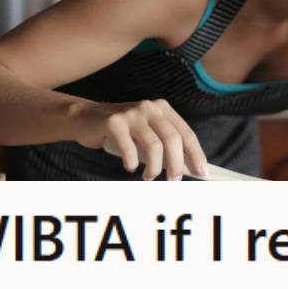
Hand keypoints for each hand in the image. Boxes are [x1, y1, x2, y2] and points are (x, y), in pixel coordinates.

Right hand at [75, 99, 207, 180]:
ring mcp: (131, 113)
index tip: (202, 173)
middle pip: (173, 140)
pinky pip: (129, 149)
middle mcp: (149, 107)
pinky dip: (131, 163)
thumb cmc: (122, 131)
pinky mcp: (113, 122)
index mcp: (162, 108)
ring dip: (154, 168)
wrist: (85, 119)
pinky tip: (130, 166)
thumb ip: (165, 143)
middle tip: (174, 181)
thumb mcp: (147, 131)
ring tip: (149, 177)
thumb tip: (188, 167)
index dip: (196, 154)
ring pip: (154, 146)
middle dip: (176, 165)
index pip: (186, 133)